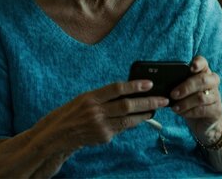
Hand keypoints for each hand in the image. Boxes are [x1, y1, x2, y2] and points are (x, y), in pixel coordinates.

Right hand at [33, 80, 168, 151]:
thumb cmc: (73, 113)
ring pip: (128, 119)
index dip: (134, 85)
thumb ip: (105, 97)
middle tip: (163, 100)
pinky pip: (121, 129)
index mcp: (91, 97)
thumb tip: (129, 93)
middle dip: (148, 102)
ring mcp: (99, 126)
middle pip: (127, 105)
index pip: (116, 88)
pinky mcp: (103, 137)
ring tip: (155, 109)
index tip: (149, 83)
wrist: (58, 135)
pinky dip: (131, 124)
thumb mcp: (85, 99)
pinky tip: (139, 119)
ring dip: (144, 115)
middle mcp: (95, 111)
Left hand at [170, 55, 221, 141]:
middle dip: (186, 87)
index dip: (198, 63)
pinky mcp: (216, 109)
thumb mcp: (182, 91)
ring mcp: (216, 96)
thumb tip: (160, 83)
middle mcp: (212, 82)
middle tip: (173, 94)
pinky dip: (190, 112)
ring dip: (185, 103)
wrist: (203, 122)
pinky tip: (182, 113)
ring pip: (201, 97)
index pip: (203, 63)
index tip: (191, 67)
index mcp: (203, 73)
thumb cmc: (189, 102)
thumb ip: (176, 84)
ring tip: (175, 108)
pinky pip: (203, 110)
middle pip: (203, 80)